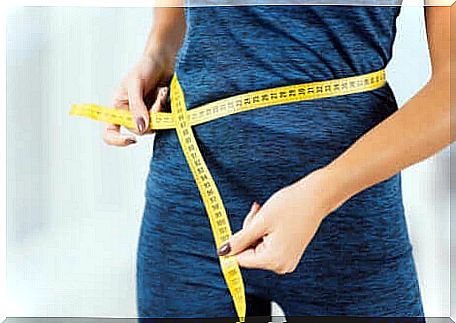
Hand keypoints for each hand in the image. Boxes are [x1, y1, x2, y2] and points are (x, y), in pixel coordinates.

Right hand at [103, 53, 174, 146]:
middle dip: (151, 117)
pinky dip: (165, 109)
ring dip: (160, 111)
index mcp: (117, 107)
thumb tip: (141, 127)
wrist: (163, 59)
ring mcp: (144, 114)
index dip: (118, 140)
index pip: (110, 132)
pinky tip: (164, 94)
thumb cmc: (145, 67)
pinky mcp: (157, 113)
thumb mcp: (136, 85)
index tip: (132, 139)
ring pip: (153, 127)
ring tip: (161, 93)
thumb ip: (137, 107)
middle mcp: (129, 113)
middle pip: (138, 131)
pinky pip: (162, 120)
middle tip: (158, 99)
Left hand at [217, 169, 346, 274]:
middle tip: (257, 212)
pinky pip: (267, 245)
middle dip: (248, 232)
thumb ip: (239, 240)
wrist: (316, 197)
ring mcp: (286, 260)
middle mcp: (281, 266)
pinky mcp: (289, 253)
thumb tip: (222, 252)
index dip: (235, 242)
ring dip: (256, 230)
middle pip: (249, 253)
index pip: (240, 259)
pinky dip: (264, 232)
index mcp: (273, 260)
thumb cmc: (290, 206)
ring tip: (266, 213)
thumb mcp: (260, 222)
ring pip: (257, 247)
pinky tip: (271, 218)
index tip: (239, 226)